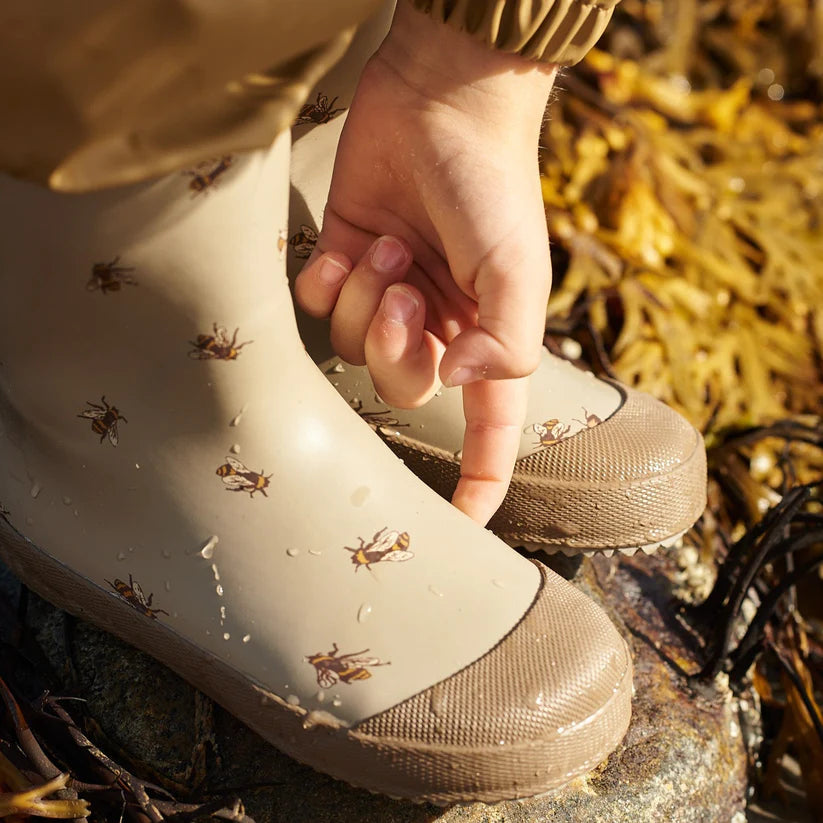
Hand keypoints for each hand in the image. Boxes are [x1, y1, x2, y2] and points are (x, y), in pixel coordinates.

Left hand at [295, 1, 555, 524]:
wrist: (440, 104)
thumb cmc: (492, 186)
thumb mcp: (518, 269)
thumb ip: (504, 341)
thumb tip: (457, 383)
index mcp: (486, 336)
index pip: (489, 428)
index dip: (482, 479)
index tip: (467, 527)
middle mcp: (437, 325)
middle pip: (400, 388)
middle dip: (395, 345)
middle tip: (406, 288)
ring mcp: (387, 295)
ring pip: (352, 347)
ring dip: (365, 299)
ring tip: (388, 247)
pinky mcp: (343, 262)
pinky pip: (317, 308)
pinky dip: (328, 282)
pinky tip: (350, 245)